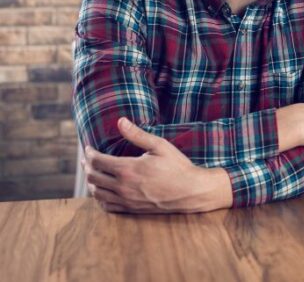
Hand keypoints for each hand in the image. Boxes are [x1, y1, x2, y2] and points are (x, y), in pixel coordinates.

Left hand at [83, 117, 231, 213]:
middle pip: (93, 177)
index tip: (88, 148)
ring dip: (91, 182)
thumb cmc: (177, 166)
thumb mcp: (160, 146)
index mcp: (128, 169)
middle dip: (87, 166)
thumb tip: (120, 121)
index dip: (89, 153)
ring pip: (96, 192)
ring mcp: (126, 200)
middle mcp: (123, 186)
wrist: (190, 191)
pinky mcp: (131, 209)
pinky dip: (99, 198)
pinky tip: (101, 191)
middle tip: (88, 159)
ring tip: (92, 173)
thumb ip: (137, 135)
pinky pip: (106, 206)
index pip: (97, 161)